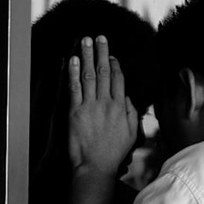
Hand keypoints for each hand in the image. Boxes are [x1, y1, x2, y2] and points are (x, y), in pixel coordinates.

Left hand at [66, 35, 138, 181]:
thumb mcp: (131, 133)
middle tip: (99, 37)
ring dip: (87, 55)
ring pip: (89, 75)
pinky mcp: (75, 112)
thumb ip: (132, 113)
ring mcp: (90, 106)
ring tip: (85, 41)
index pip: (119, 79)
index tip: (111, 55)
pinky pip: (74, 87)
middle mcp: (106, 103)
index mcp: (121, 107)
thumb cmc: (113, 153)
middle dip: (101, 52)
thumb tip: (128, 97)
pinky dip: (72, 72)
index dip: (115, 64)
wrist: (95, 167)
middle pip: (105, 71)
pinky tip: (71, 59)